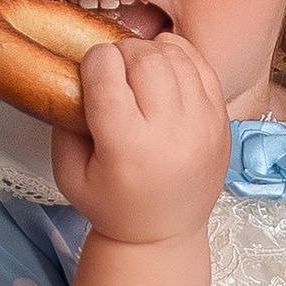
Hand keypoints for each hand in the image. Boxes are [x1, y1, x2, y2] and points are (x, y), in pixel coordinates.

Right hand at [49, 31, 230, 247]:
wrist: (164, 234)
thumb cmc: (113, 205)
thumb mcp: (69, 174)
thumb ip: (63, 123)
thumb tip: (74, 72)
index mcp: (128, 147)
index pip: (108, 74)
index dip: (94, 62)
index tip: (91, 72)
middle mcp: (171, 133)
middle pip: (145, 58)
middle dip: (122, 52)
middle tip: (115, 68)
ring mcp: (203, 124)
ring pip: (175, 55)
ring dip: (151, 52)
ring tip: (139, 69)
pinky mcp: (221, 120)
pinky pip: (202, 66)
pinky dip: (179, 57)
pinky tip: (164, 70)